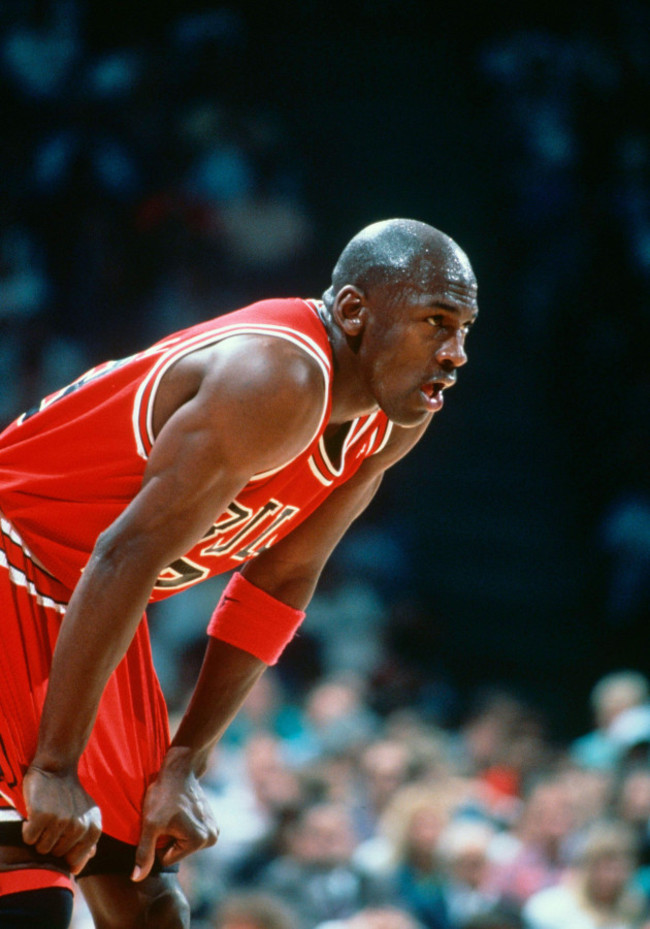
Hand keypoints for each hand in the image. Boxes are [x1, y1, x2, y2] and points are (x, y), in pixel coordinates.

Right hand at [21, 764, 101, 874]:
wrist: (57, 766)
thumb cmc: (69, 795)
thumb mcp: (86, 815)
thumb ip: (87, 840)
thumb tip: (85, 861)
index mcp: (94, 829)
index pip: (74, 863)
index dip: (63, 852)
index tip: (62, 835)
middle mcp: (80, 827)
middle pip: (56, 856)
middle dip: (51, 841)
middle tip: (54, 820)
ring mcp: (62, 821)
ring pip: (42, 849)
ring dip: (39, 835)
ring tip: (46, 815)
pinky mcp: (42, 815)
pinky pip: (29, 839)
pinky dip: (27, 829)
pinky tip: (35, 813)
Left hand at [132, 748, 218, 880]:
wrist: (180, 770)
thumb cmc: (164, 795)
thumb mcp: (150, 824)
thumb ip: (144, 853)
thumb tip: (136, 878)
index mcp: (198, 841)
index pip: (167, 860)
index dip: (158, 844)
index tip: (160, 824)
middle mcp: (212, 838)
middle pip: (178, 853)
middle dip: (168, 839)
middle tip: (167, 818)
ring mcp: (214, 830)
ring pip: (183, 845)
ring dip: (175, 833)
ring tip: (174, 814)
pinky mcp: (213, 823)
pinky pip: (191, 835)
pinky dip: (183, 827)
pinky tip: (180, 812)